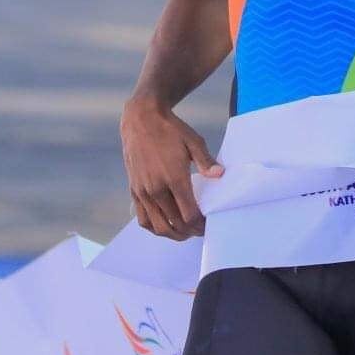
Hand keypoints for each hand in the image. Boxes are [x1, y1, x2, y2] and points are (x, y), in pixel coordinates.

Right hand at [119, 101, 222, 239]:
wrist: (141, 119)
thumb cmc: (170, 130)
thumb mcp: (193, 141)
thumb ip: (207, 161)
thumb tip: (220, 175)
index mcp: (174, 177)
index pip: (189, 214)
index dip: (201, 225)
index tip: (209, 225)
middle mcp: (156, 188)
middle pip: (176, 224)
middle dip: (191, 231)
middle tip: (201, 230)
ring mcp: (143, 191)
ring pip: (158, 227)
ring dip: (173, 234)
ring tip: (185, 232)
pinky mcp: (134, 191)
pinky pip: (143, 219)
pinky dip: (155, 228)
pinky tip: (165, 225)